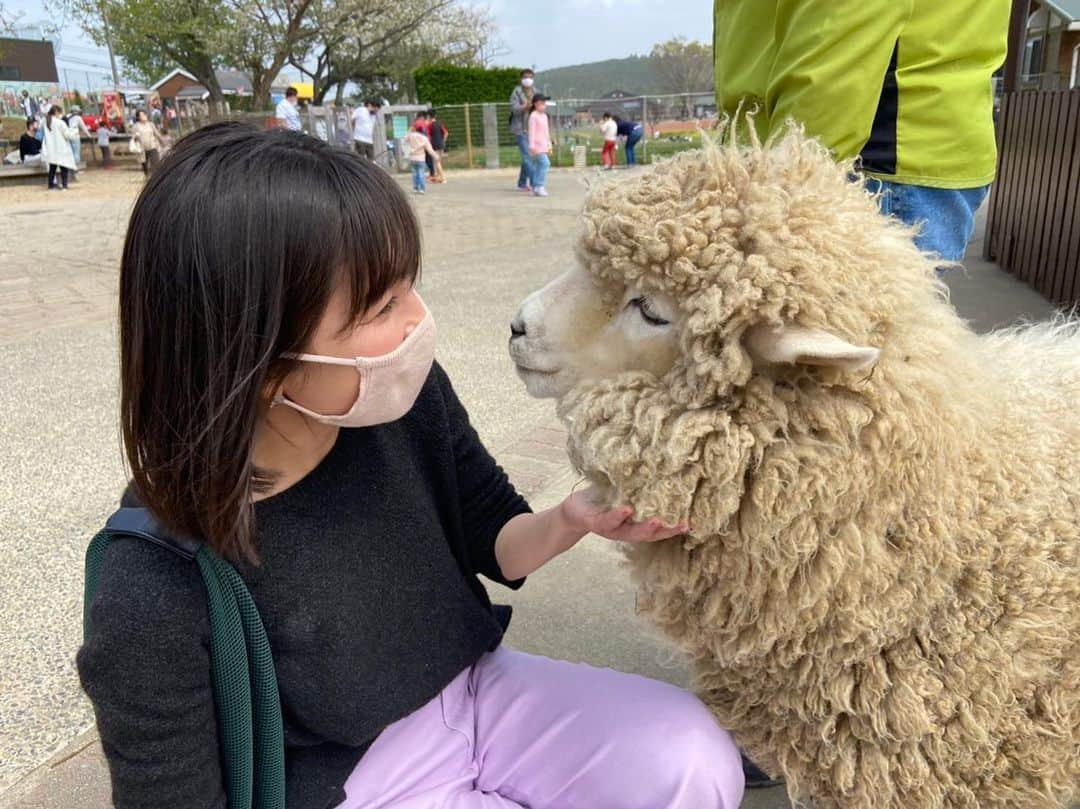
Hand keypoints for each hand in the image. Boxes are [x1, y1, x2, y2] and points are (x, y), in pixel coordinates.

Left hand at [559, 487, 687, 543]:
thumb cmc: (603, 500)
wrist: (573, 510)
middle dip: (666, 530)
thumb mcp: (624, 494)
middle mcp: (626, 530)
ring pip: (630, 531)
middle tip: (683, 524)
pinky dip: (618, 515)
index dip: (674, 527)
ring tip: (657, 520)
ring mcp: (611, 528)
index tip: (692, 522)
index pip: (659, 528)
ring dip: (644, 527)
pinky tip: (627, 508)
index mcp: (635, 524)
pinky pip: (608, 520)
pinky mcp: (595, 523)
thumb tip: (664, 470)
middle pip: (649, 534)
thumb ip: (640, 490)